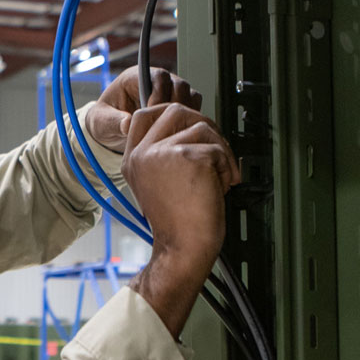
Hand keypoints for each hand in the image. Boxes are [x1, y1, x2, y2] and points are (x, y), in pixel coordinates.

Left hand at [83, 66, 201, 152]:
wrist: (110, 130)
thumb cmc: (104, 121)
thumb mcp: (101, 122)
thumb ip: (113, 121)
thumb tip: (127, 124)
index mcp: (137, 77)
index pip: (159, 76)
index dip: (160, 93)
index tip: (153, 112)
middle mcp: (157, 82)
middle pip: (180, 85)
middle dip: (175, 106)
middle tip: (165, 126)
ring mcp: (170, 93)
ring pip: (191, 96)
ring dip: (186, 114)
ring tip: (173, 131)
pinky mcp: (179, 106)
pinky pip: (194, 109)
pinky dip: (190, 120)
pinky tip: (178, 134)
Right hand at [121, 99, 241, 335]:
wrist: (183, 249)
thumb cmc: (178, 224)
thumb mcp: (158, 184)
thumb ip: (165, 154)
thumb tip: (194, 127)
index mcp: (132, 159)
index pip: (144, 114)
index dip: (172, 114)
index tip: (191, 127)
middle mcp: (142, 153)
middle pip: (175, 110)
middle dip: (202, 124)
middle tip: (215, 149)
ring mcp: (161, 152)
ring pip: (201, 125)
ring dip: (220, 149)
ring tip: (220, 175)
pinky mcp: (186, 156)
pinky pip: (216, 147)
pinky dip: (227, 166)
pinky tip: (223, 186)